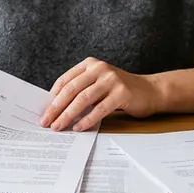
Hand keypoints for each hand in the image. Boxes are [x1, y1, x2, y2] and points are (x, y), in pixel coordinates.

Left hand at [40, 57, 161, 131]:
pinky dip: (87, 120)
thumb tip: (56, 108)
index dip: (52, 97)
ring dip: (68, 115)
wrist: (150, 91)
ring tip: (58, 126)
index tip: (43, 111)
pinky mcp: (122, 93)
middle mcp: (100, 68)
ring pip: (83, 99)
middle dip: (56, 107)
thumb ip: (81, 90)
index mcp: (90, 64)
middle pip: (71, 89)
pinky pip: (99, 109)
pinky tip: (78, 128)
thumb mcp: (98, 84)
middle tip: (46, 122)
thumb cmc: (120, 91)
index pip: (65, 80)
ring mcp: (112, 79)